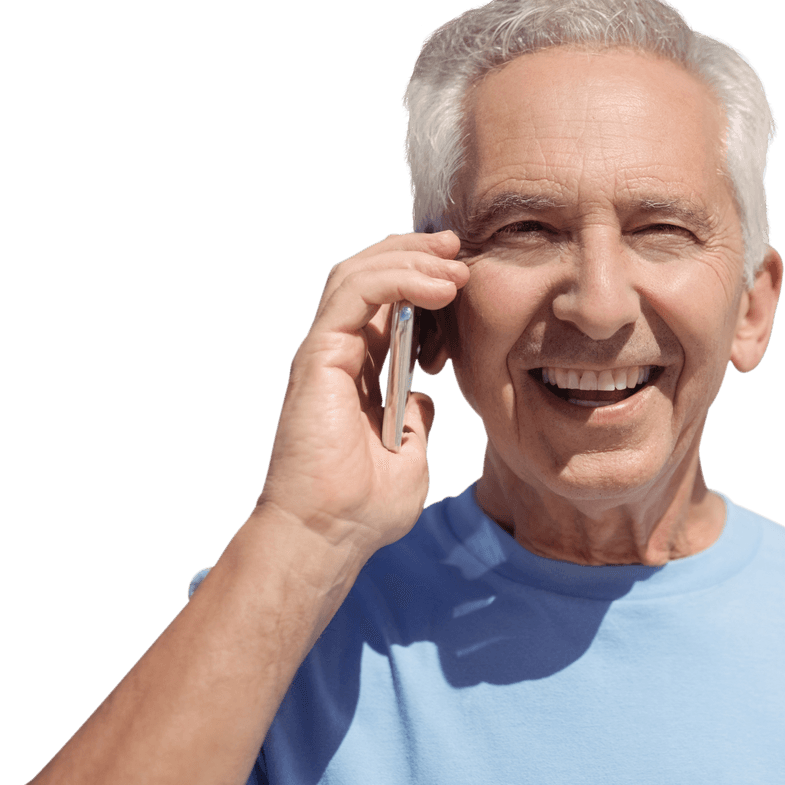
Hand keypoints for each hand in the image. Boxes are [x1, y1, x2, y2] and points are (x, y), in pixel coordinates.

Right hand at [253, 230, 468, 558]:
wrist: (330, 535)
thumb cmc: (363, 509)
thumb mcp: (410, 458)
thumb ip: (415, 422)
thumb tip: (423, 399)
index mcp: (360, 374)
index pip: (387, 305)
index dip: (423, 279)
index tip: (466, 276)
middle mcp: (339, 354)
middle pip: (371, 277)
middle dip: (417, 253)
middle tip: (460, 248)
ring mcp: (325, 351)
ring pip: (360, 273)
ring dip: (411, 258)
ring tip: (455, 262)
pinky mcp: (318, 355)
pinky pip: (355, 293)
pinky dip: (398, 278)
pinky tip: (438, 286)